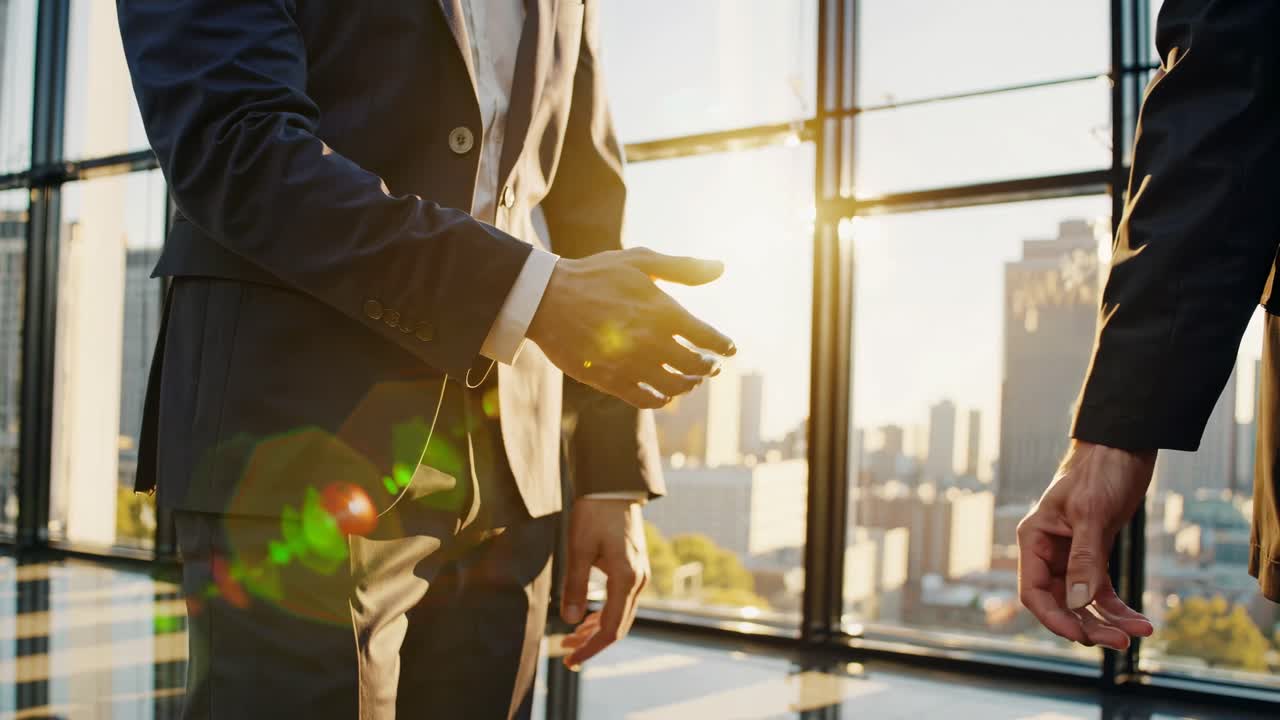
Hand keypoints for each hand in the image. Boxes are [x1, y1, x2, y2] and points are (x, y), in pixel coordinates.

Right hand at [527, 247, 734, 408]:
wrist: (546, 298)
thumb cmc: (595, 275)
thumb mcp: (640, 261)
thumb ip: (683, 268)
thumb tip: (721, 268)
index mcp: (663, 311)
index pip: (708, 337)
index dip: (723, 345)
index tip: (729, 348)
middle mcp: (651, 341)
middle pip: (695, 365)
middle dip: (708, 367)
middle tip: (710, 366)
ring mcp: (631, 364)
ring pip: (674, 386)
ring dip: (688, 385)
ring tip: (690, 381)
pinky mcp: (610, 380)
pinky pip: (644, 399)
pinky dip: (659, 399)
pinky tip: (662, 394)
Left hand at [559, 498, 648, 667]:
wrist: (614, 487)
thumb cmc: (594, 514)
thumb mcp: (579, 549)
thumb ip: (576, 586)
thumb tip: (571, 621)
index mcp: (626, 579)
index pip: (611, 628)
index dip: (591, 648)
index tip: (571, 659)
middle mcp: (638, 580)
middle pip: (618, 625)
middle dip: (593, 643)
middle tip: (567, 655)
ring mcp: (639, 574)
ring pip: (620, 614)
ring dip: (597, 629)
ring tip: (571, 640)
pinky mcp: (634, 568)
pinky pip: (622, 601)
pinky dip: (604, 614)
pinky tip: (587, 618)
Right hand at [1017, 440, 1156, 649]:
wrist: (1124, 446)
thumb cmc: (1099, 470)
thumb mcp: (1091, 514)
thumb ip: (1084, 559)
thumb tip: (1077, 604)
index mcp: (1034, 539)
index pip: (1034, 591)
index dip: (1054, 618)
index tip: (1080, 636)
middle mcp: (1048, 551)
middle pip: (1060, 603)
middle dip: (1087, 625)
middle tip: (1118, 642)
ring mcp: (1072, 555)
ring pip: (1083, 602)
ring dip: (1107, 621)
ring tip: (1136, 633)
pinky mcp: (1096, 554)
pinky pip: (1102, 591)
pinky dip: (1119, 607)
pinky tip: (1140, 620)